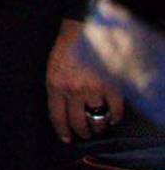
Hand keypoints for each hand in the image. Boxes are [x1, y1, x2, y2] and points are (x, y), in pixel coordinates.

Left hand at [48, 17, 123, 142]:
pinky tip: (113, 118)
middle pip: (78, 122)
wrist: (83, 31)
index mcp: (55, 86)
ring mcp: (93, 89)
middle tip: (86, 134)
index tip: (67, 138)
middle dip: (83, 132)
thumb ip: (57, 90)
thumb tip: (63, 111)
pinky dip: (116, 117)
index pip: (57, 116)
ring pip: (97, 119)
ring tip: (99, 126)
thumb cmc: (66, 50)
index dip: (62, 130)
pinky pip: (115, 110)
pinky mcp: (111, 86)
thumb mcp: (52, 70)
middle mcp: (73, 91)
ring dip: (99, 126)